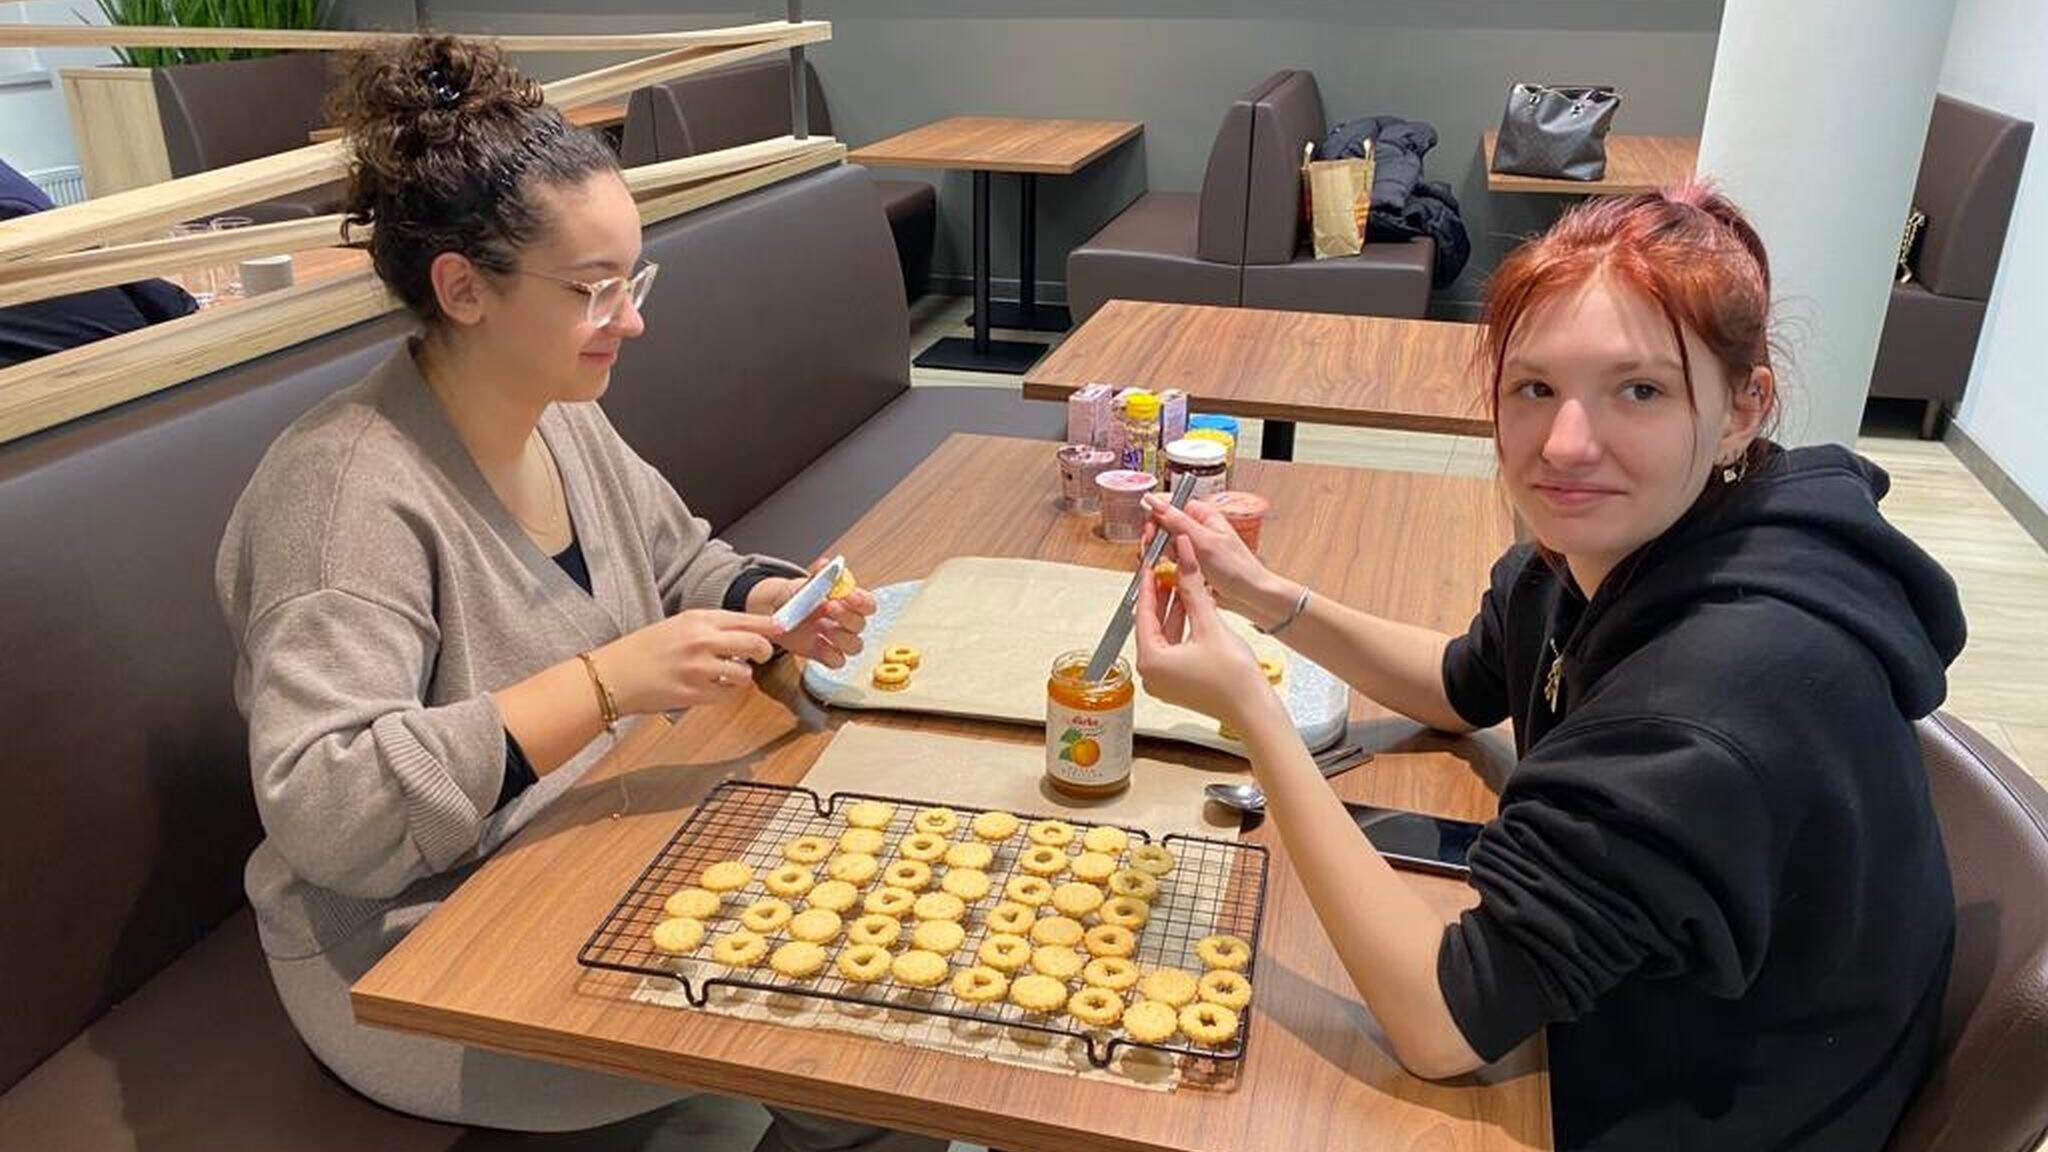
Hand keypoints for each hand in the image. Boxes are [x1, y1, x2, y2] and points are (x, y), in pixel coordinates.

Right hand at [594, 609, 781, 714]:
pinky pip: (726, 695)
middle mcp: (703, 641)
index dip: (771, 626)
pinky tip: (707, 686)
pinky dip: (722, 693)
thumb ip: (712, 627)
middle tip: (758, 656)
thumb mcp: (679, 625)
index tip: (783, 628)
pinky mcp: (695, 694)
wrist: (615, 674)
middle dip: (763, 652)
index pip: (749, 620)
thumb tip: (747, 631)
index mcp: (699, 620)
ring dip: (740, 676)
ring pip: (744, 675)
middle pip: (756, 646)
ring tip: (723, 674)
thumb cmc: (645, 649)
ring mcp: (699, 669)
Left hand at [748, 561, 875, 669]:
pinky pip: (837, 661)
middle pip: (861, 625)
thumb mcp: (804, 583)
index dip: (863, 602)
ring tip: (823, 629)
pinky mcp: (822, 654)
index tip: (850, 595)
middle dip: (847, 616)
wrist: (773, 611)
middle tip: (829, 607)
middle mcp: (844, 622)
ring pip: (855, 646)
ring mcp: (835, 640)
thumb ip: (817, 576)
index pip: (868, 605)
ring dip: (842, 638)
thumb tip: (826, 564)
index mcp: (846, 602)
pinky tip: (818, 643)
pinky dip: (830, 655)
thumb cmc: (795, 596)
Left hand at [1134, 535, 1271, 729]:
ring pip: (1164, 637)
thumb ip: (1193, 588)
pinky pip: (1174, 650)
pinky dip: (1182, 630)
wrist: (1255, 710)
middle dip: (1162, 597)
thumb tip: (1184, 559)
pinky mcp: (1179, 684)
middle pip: (1152, 626)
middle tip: (1168, 572)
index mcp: (1151, 661)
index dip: (1148, 586)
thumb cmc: (1233, 679)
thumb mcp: (1209, 624)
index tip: (1151, 567)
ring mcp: (1165, 681)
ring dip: (1174, 612)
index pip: (1143, 613)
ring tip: (1182, 585)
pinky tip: (1192, 611)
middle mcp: (1152, 674)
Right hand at [1142, 494, 1288, 621]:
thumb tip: (1153, 501)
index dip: (1156, 518)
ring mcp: (1195, 545)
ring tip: (1168, 565)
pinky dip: (1169, 565)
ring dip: (1162, 554)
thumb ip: (1176, 521)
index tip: (1150, 532)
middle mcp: (1198, 527)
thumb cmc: (1236, 568)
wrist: (1250, 595)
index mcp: (1203, 514)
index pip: (1170, 506)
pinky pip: (1173, 559)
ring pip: (1166, 543)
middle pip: (1165, 524)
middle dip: (1157, 538)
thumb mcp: (1203, 541)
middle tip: (1155, 552)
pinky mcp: (1193, 562)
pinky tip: (1171, 573)